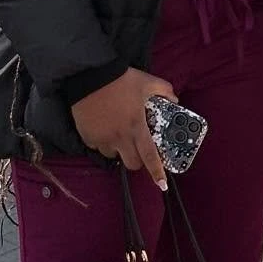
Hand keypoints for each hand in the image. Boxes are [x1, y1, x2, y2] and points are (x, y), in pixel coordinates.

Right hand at [71, 68, 175, 186]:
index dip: (157, 172)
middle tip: (137, 148)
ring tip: (118, 134)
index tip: (162, 185)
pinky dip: (101, 142)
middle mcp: (120, 137)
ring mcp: (102, 138)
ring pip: (112, 155)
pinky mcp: (87, 136)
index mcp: (137, 127)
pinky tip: (103, 128)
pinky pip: (96, 146)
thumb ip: (165, 91)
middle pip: (131, 163)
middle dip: (137, 160)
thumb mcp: (148, 82)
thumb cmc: (122, 79)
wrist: (90, 75)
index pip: (149, 156)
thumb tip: (175, 100)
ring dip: (118, 150)